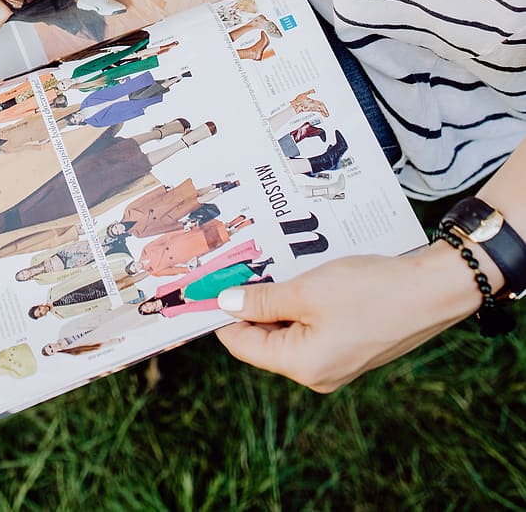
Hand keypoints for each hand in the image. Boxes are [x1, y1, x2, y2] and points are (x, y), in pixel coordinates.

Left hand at [214, 248, 478, 391]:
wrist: (432, 291)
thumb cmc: (371, 291)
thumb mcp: (307, 291)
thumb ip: (263, 302)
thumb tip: (225, 305)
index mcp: (303, 366)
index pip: (244, 346)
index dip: (222, 315)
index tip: (207, 286)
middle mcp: (317, 373)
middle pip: (265, 340)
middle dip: (251, 304)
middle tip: (239, 266)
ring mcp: (335, 363)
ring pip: (288, 332)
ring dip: (277, 301)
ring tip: (270, 267)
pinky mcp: (350, 347)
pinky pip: (311, 328)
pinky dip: (300, 304)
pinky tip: (300, 277)